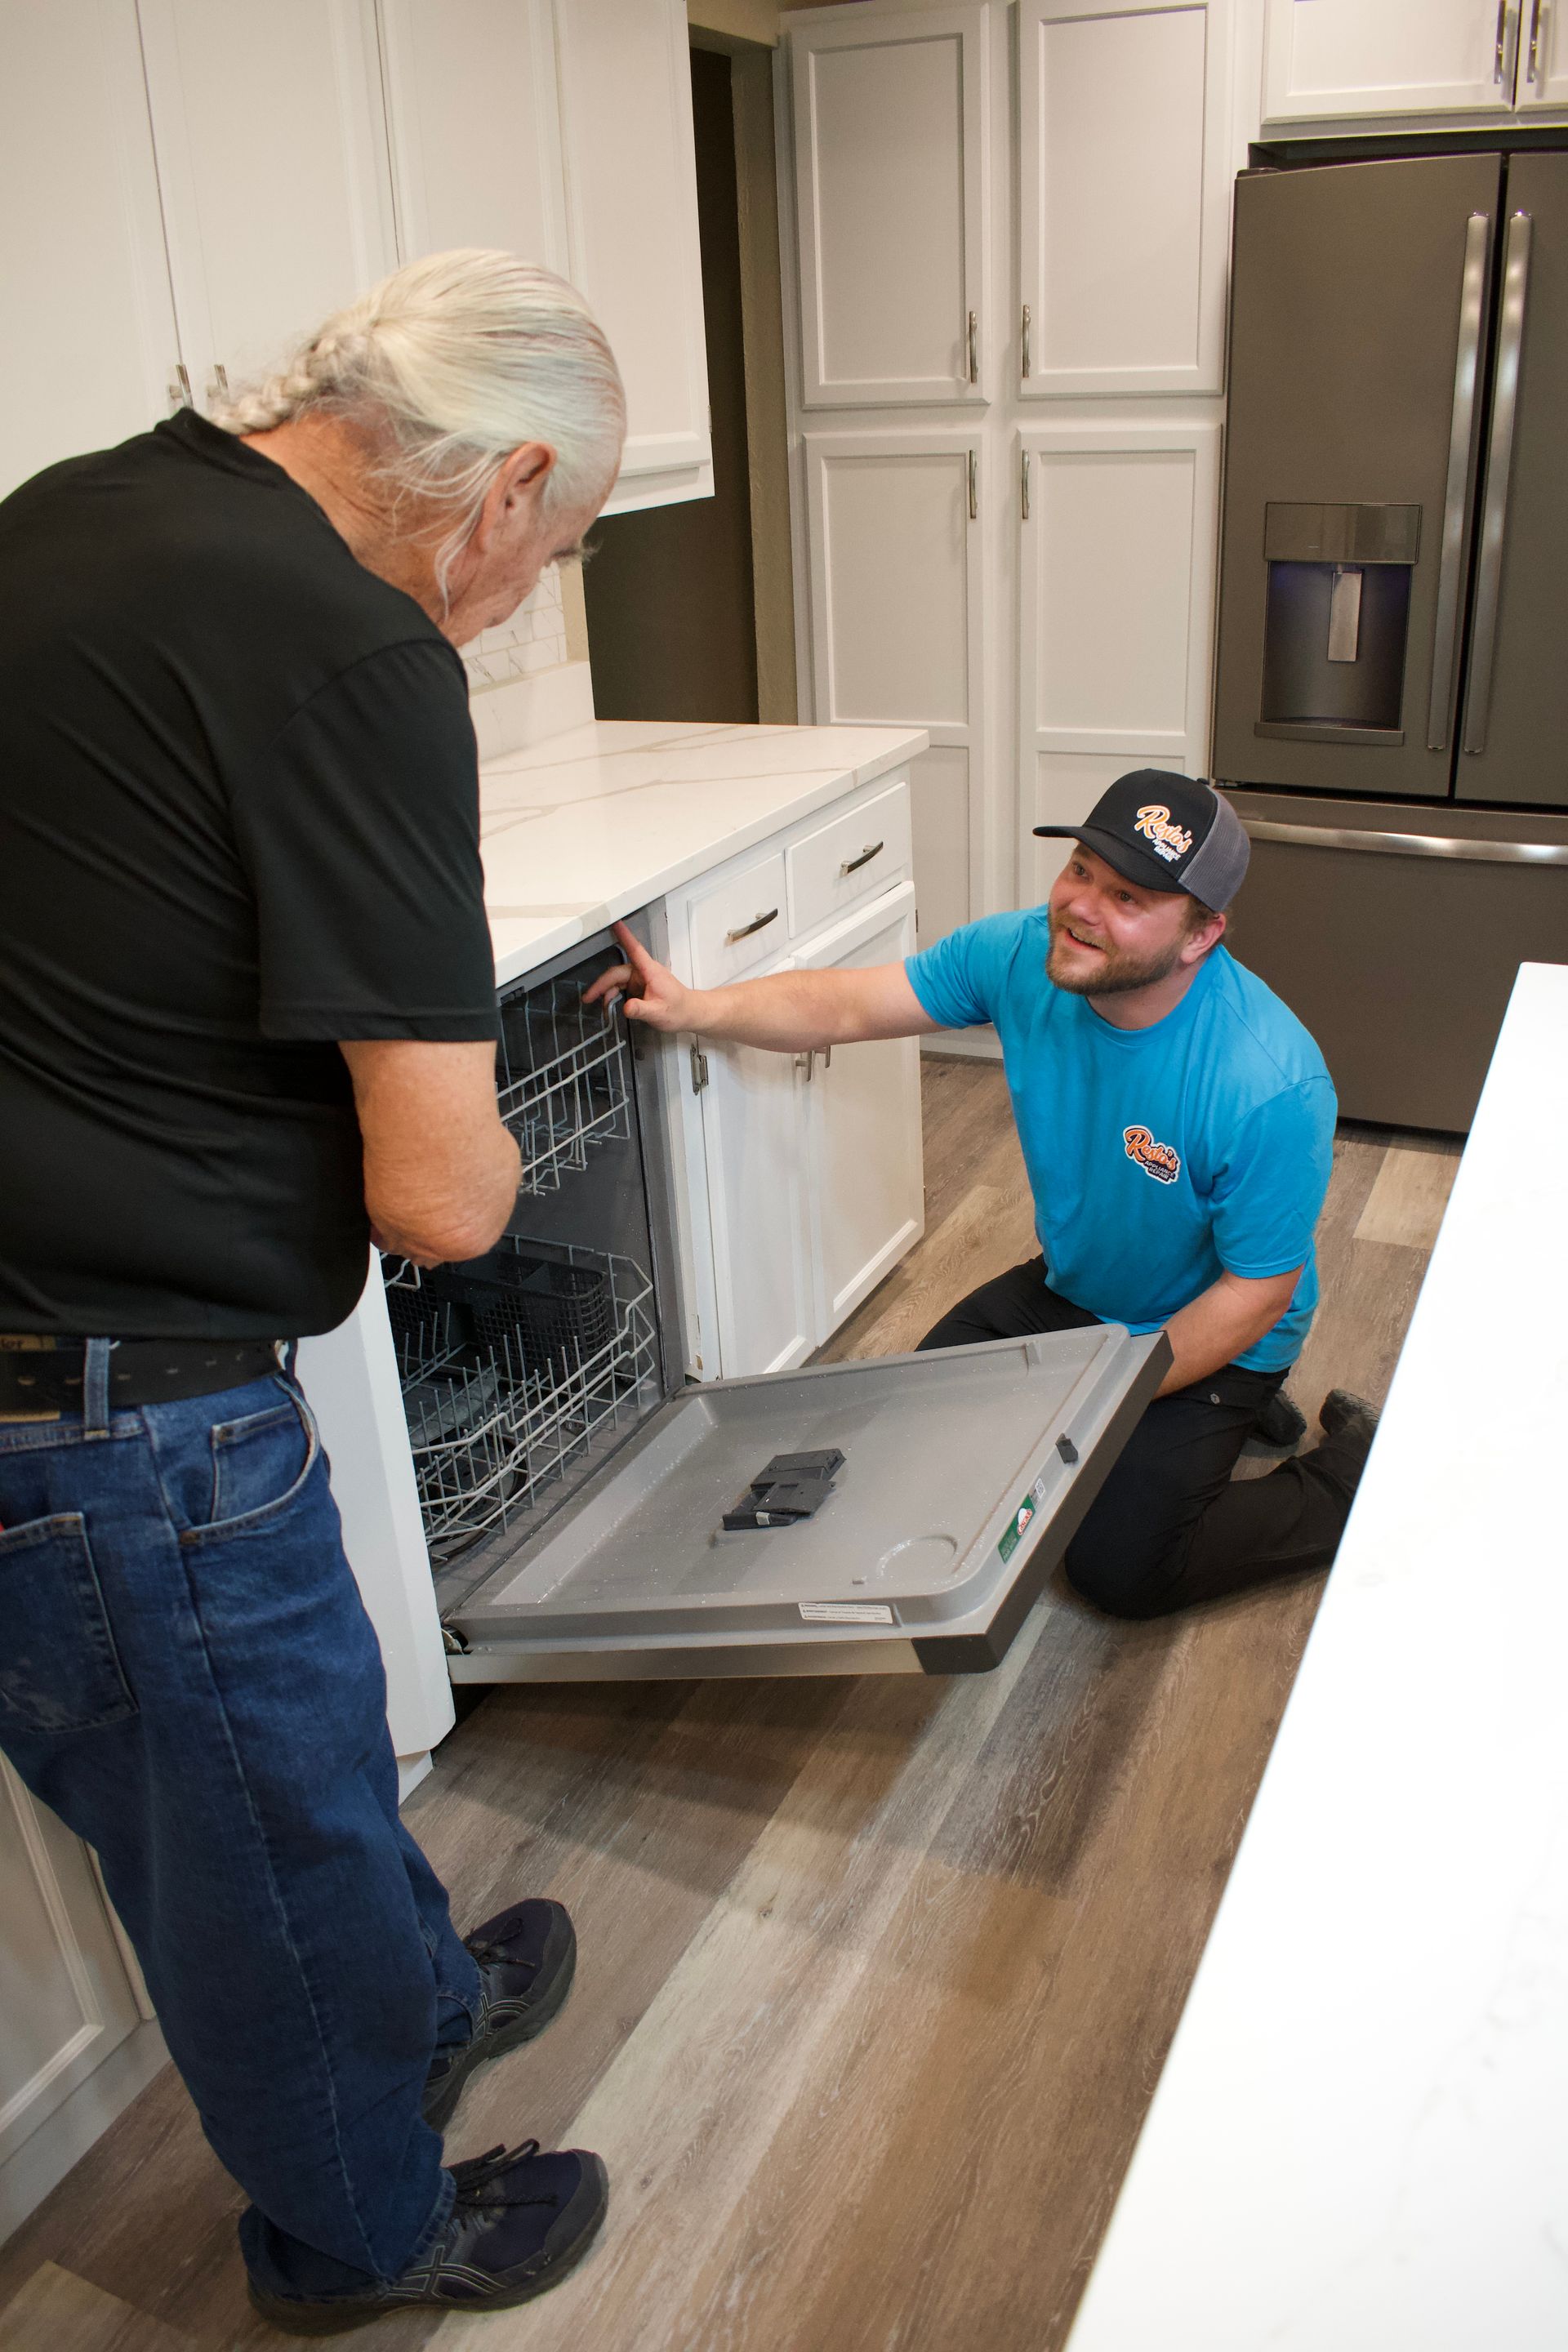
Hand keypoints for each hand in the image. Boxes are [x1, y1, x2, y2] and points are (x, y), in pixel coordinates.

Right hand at [582, 922, 698, 1033]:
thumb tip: (626, 1007)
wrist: (689, 1013)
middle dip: (602, 984)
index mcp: (650, 971)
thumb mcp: (658, 1013)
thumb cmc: (678, 1009)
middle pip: (617, 973)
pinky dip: (613, 994)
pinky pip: (622, 987)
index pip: (634, 949)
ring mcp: (641, 979)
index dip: (624, 936)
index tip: (615, 923)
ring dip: (606, 991)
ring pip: (617, 980)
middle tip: (589, 996)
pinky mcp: (639, 986)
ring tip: (597, 1003)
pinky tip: (609, 1003)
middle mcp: (643, 972)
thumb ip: (641, 1010)